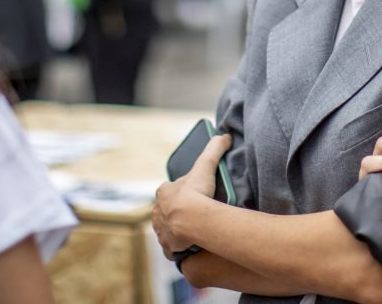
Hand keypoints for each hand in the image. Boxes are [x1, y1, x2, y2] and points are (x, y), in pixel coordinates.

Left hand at [153, 133, 231, 257]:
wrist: (190, 220)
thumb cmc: (196, 192)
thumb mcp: (205, 166)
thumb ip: (214, 149)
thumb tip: (224, 135)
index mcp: (163, 192)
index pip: (171, 191)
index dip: (182, 193)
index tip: (194, 196)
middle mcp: (157, 211)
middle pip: (168, 210)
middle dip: (178, 213)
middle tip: (195, 216)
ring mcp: (161, 230)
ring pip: (168, 229)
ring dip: (177, 230)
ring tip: (194, 233)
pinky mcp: (166, 245)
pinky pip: (172, 247)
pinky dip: (178, 247)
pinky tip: (189, 246)